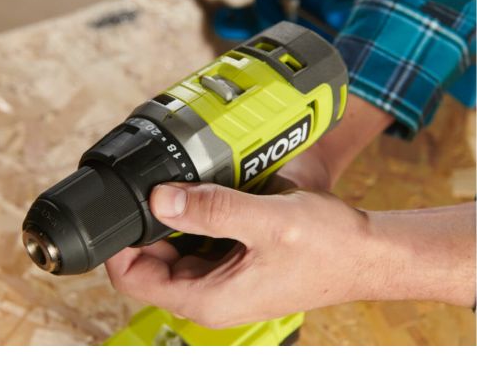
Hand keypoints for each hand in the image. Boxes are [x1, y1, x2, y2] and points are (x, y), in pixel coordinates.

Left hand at [105, 183, 374, 327]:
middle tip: (152, 186)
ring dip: (171, 221)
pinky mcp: (233, 266)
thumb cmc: (327, 246)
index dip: (119, 245)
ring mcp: (221, 282)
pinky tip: (204, 197)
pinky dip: (194, 221)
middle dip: (146, 226)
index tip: (121, 208)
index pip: (134, 279)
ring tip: (179, 187)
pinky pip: (198, 244)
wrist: (363, 253)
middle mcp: (210, 295)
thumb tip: (160, 199)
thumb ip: (212, 210)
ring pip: (173, 251)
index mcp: (208, 297)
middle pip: (150, 263)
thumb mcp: (267, 221)